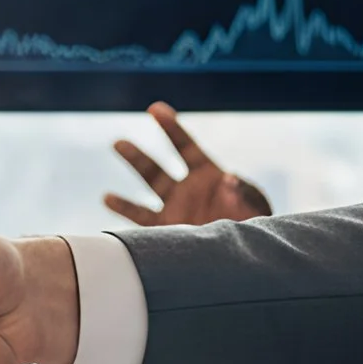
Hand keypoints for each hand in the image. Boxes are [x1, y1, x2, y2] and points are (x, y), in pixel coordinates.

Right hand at [106, 102, 271, 226]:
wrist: (245, 254)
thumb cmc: (253, 225)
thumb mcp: (254, 206)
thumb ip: (243, 192)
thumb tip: (229, 179)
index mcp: (207, 175)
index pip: (185, 147)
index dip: (170, 128)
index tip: (154, 109)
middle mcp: (186, 189)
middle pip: (156, 170)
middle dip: (137, 157)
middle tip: (118, 144)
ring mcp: (174, 210)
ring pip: (146, 189)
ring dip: (130, 175)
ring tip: (112, 163)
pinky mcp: (168, 231)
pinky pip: (141, 221)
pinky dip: (125, 210)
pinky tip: (108, 197)